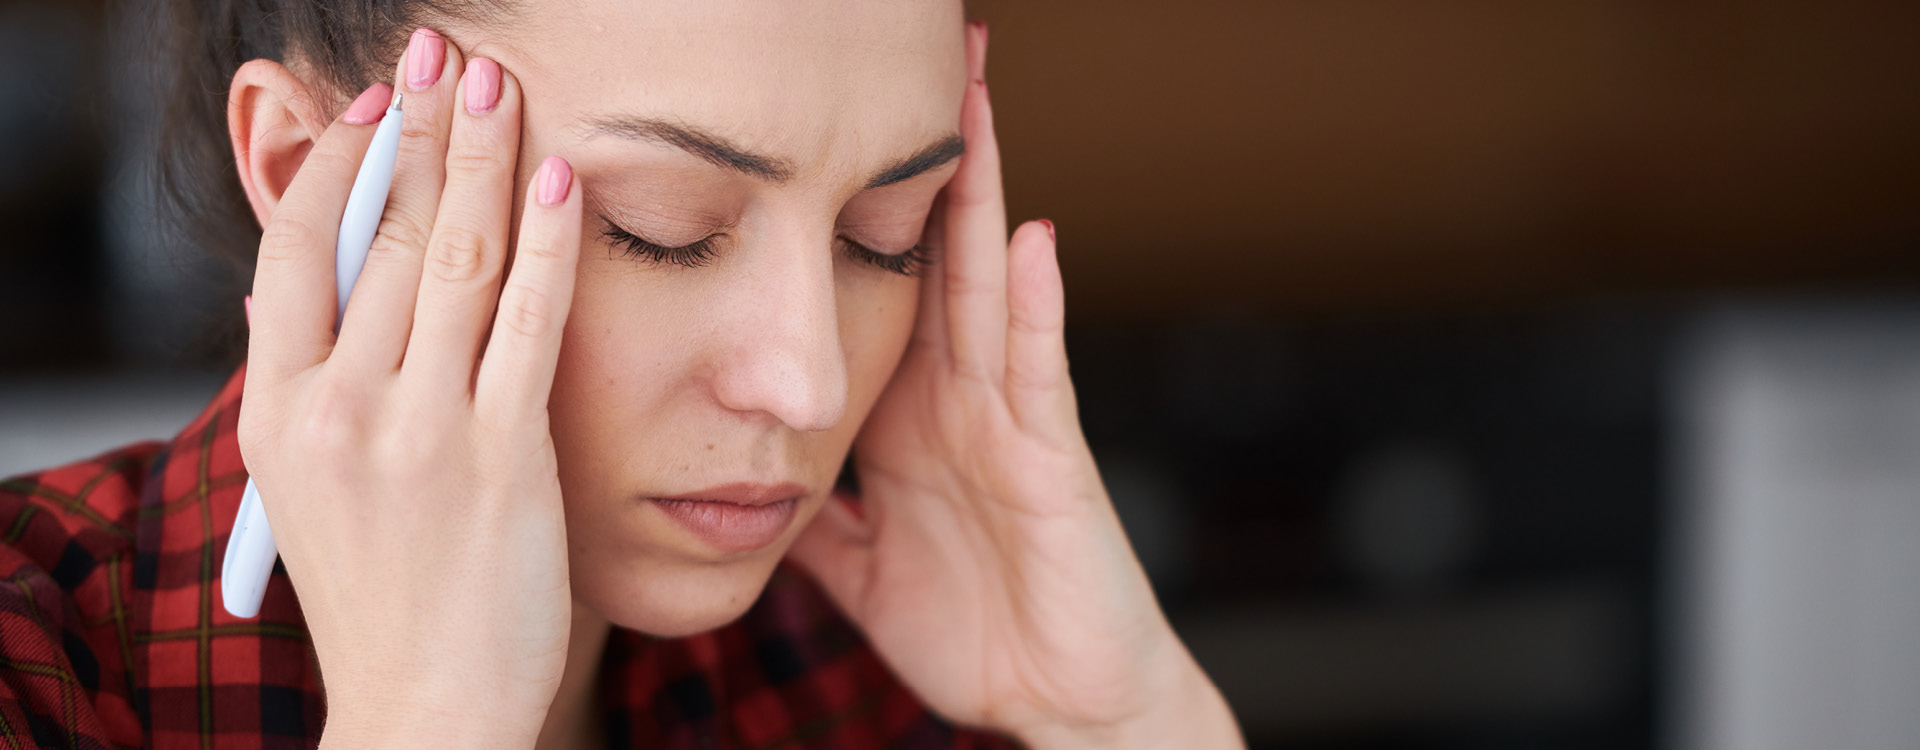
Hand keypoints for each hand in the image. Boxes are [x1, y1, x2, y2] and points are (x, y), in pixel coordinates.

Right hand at [234, 32, 581, 746]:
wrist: (426, 706)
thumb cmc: (381, 595)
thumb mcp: (310, 484)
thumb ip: (318, 382)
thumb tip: (318, 284)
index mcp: (278, 412)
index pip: (295, 250)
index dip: (338, 163)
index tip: (376, 105)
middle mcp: (340, 409)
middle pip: (380, 235)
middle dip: (421, 131)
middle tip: (446, 55)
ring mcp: (423, 431)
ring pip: (452, 258)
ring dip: (482, 158)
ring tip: (499, 87)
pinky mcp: (506, 454)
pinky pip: (530, 320)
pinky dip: (546, 240)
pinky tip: (560, 181)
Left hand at [788, 22, 1242, 748]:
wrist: (1057, 701)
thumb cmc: (973, 627)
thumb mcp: (858, 566)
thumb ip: (809, 515)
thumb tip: (737, 482)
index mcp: (909, 417)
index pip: (877, 290)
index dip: (853, 210)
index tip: (818, 135)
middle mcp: (959, 399)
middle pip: (934, 256)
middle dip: (926, 161)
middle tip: (925, 61)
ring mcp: (1010, 421)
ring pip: (987, 287)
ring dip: (984, 194)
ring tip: (973, 100)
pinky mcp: (1052, 461)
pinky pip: (1040, 374)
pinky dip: (1034, 306)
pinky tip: (1029, 238)